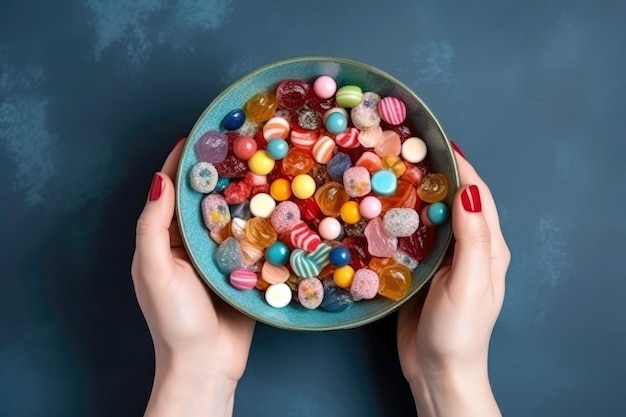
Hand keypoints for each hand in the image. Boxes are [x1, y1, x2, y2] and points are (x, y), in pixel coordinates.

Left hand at [131, 139, 254, 416]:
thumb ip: (153, 226)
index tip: (201, 134)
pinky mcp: (244, 270)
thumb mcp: (154, 270)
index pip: (172, 191)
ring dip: (245, 193)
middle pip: (205, 199)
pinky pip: (253, 239)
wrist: (206, 365)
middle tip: (241, 143)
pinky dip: (263, 222)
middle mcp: (191, 243)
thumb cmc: (174, 320)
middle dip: (220, 172)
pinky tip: (278, 204)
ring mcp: (219, 256)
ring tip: (264, 165)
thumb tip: (159, 180)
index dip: (183, 163)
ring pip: (232, 215)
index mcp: (164, 240)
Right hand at [397, 148, 509, 416]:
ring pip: (428, 217)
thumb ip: (472, 239)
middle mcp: (466, 247)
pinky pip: (410, 237)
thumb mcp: (469, 284)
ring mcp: (442, 258)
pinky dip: (398, 220)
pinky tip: (380, 211)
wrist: (436, 371)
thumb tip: (469, 191)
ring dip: (412, 195)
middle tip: (403, 153)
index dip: (460, 167)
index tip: (435, 142)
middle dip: (432, 175)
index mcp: (487, 248)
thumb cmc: (458, 332)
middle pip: (451, 201)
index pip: (477, 196)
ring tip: (387, 173)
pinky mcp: (420, 270)